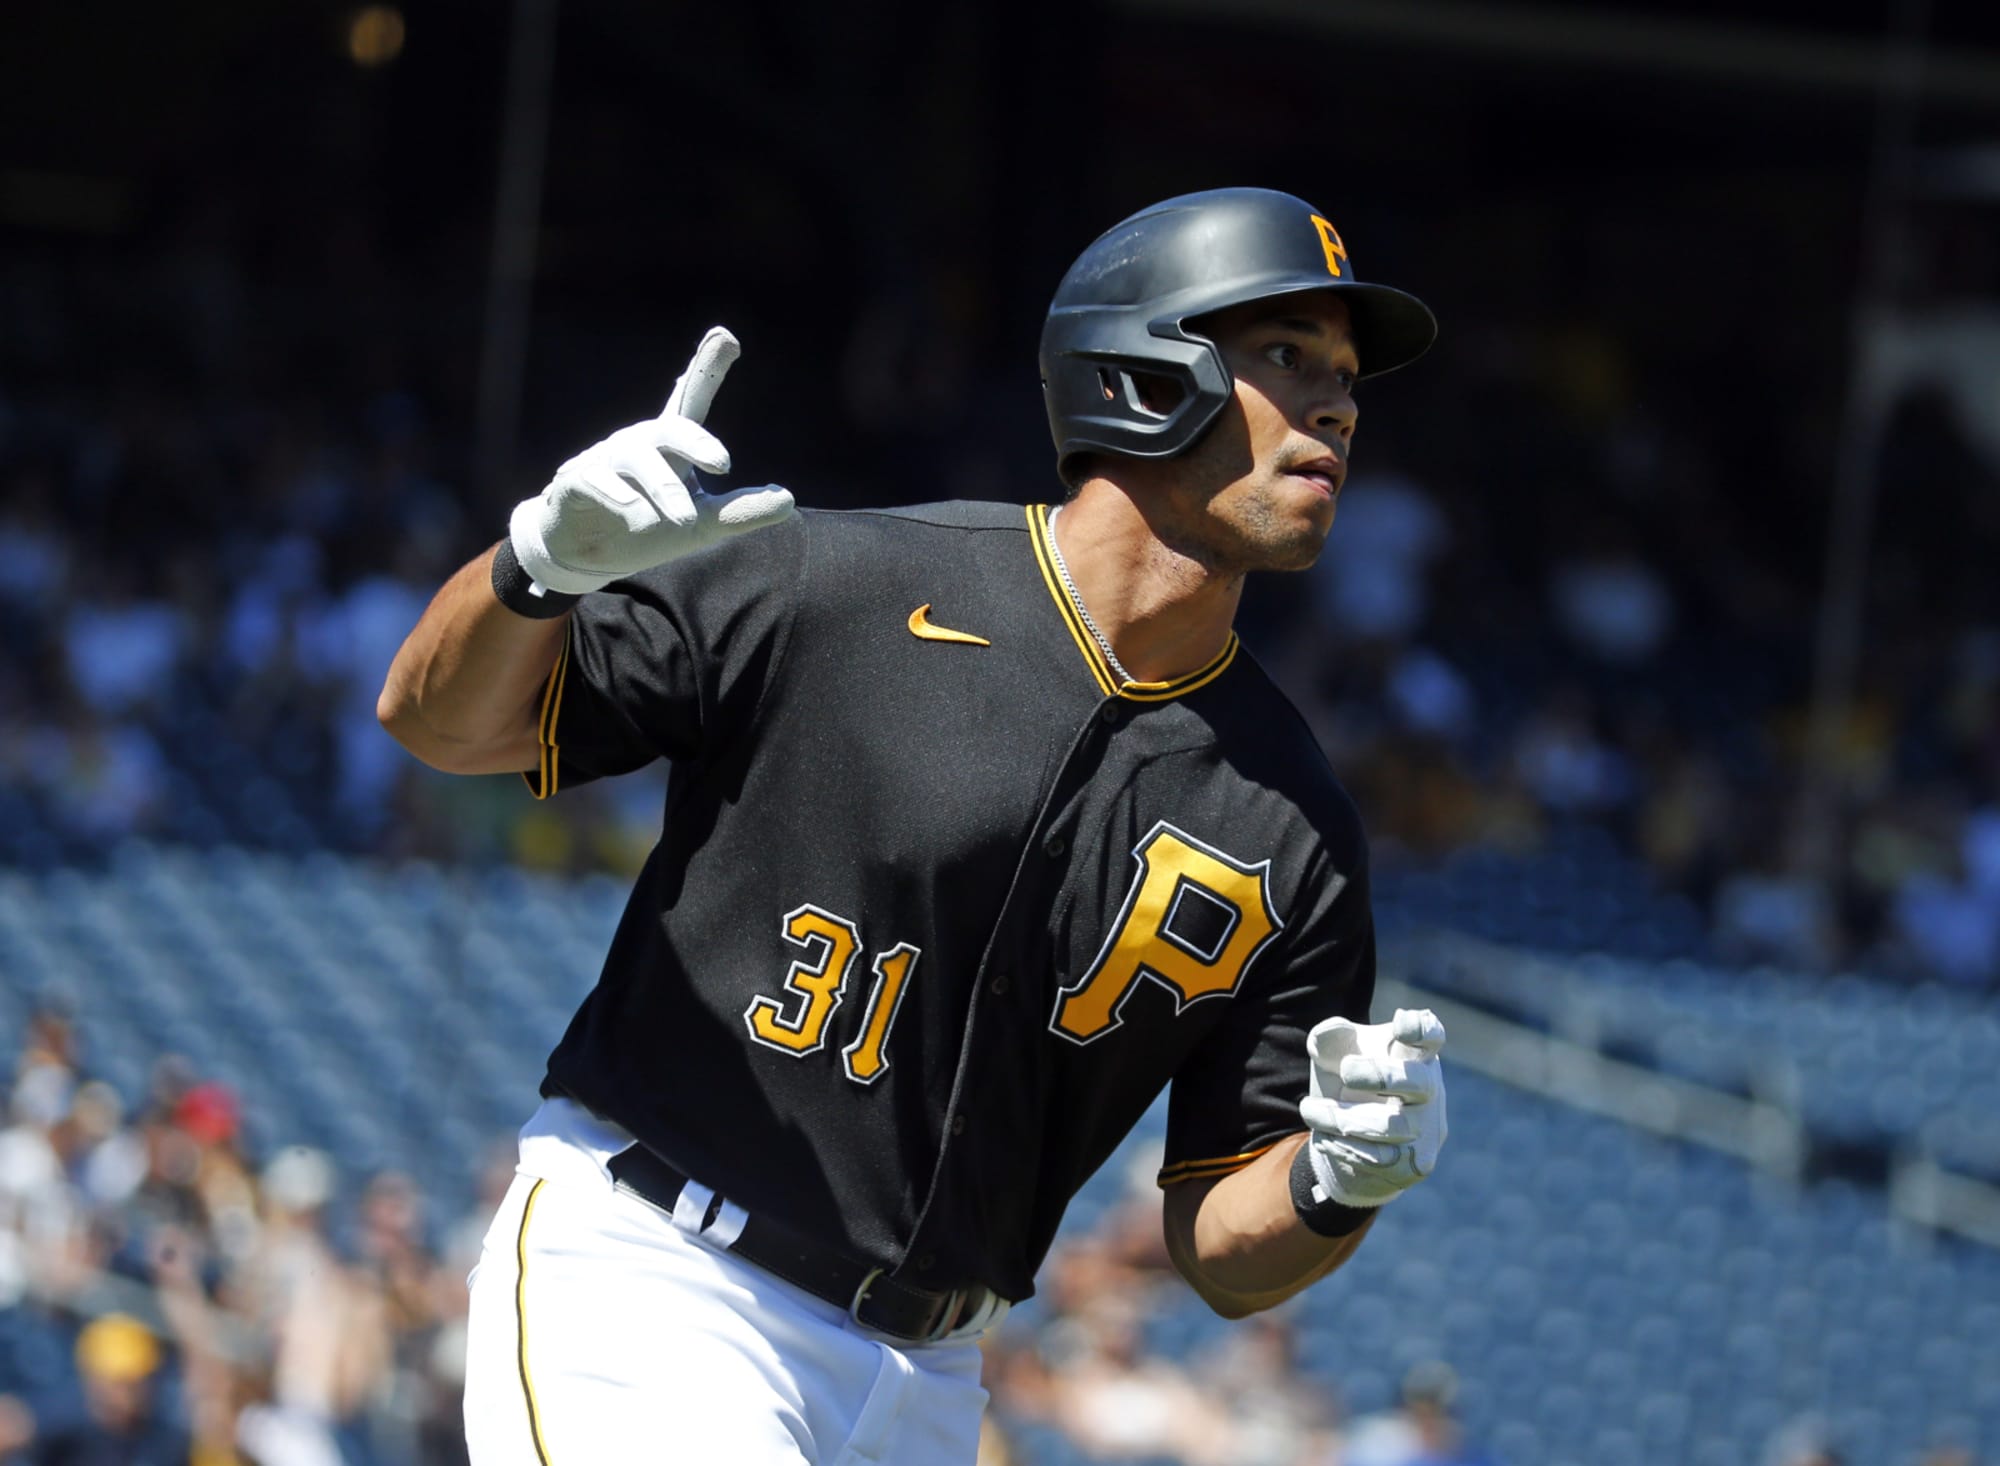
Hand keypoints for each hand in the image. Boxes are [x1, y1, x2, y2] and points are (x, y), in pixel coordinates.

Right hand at [509, 327, 797, 594]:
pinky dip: (614, 491)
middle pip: (671, 428)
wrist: (588, 555)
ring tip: (685, 517)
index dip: (707, 368)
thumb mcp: (703, 526)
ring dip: (664, 487)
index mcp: (673, 447)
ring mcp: (606, 459)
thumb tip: (787, 499)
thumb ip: (741, 512)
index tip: (726, 337)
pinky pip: (593, 477)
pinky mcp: (576, 480)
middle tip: (723, 464)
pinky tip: (631, 507)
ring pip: (636, 458)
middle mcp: (640, 443)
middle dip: (696, 440)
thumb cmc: (649, 528)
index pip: (692, 401)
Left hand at [1298, 1007, 1446, 1209]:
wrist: (1345, 1141)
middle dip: (1380, 1075)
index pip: (1430, 1037)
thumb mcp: (1332, 1055)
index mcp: (1413, 1055)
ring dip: (1341, 1117)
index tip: (1401, 1022)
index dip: (1421, 1029)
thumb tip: (1330, 1032)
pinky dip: (1343, 1145)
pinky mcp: (1413, 1164)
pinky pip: (1379, 1158)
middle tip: (1346, 1070)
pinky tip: (1323, 1137)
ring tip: (1308, 1108)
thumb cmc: (1345, 1084)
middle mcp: (1429, 1090)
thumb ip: (1330, 1038)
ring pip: (1390, 1125)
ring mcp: (1425, 1129)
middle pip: (1418, 1082)